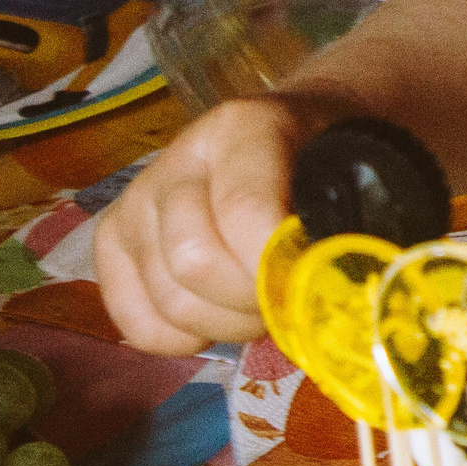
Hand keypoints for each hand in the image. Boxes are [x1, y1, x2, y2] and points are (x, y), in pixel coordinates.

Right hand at [95, 93, 335, 353]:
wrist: (289, 136)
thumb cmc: (328, 162)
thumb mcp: (355, 172)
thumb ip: (343, 223)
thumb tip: (330, 291)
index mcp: (242, 126)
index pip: (245, 212)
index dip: (278, 267)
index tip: (313, 287)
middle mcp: (177, 159)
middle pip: (195, 264)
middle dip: (252, 302)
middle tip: (288, 299)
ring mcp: (136, 199)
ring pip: (170, 301)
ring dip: (226, 325)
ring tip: (260, 303)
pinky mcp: (110, 240)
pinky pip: (138, 324)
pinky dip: (185, 338)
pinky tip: (217, 313)